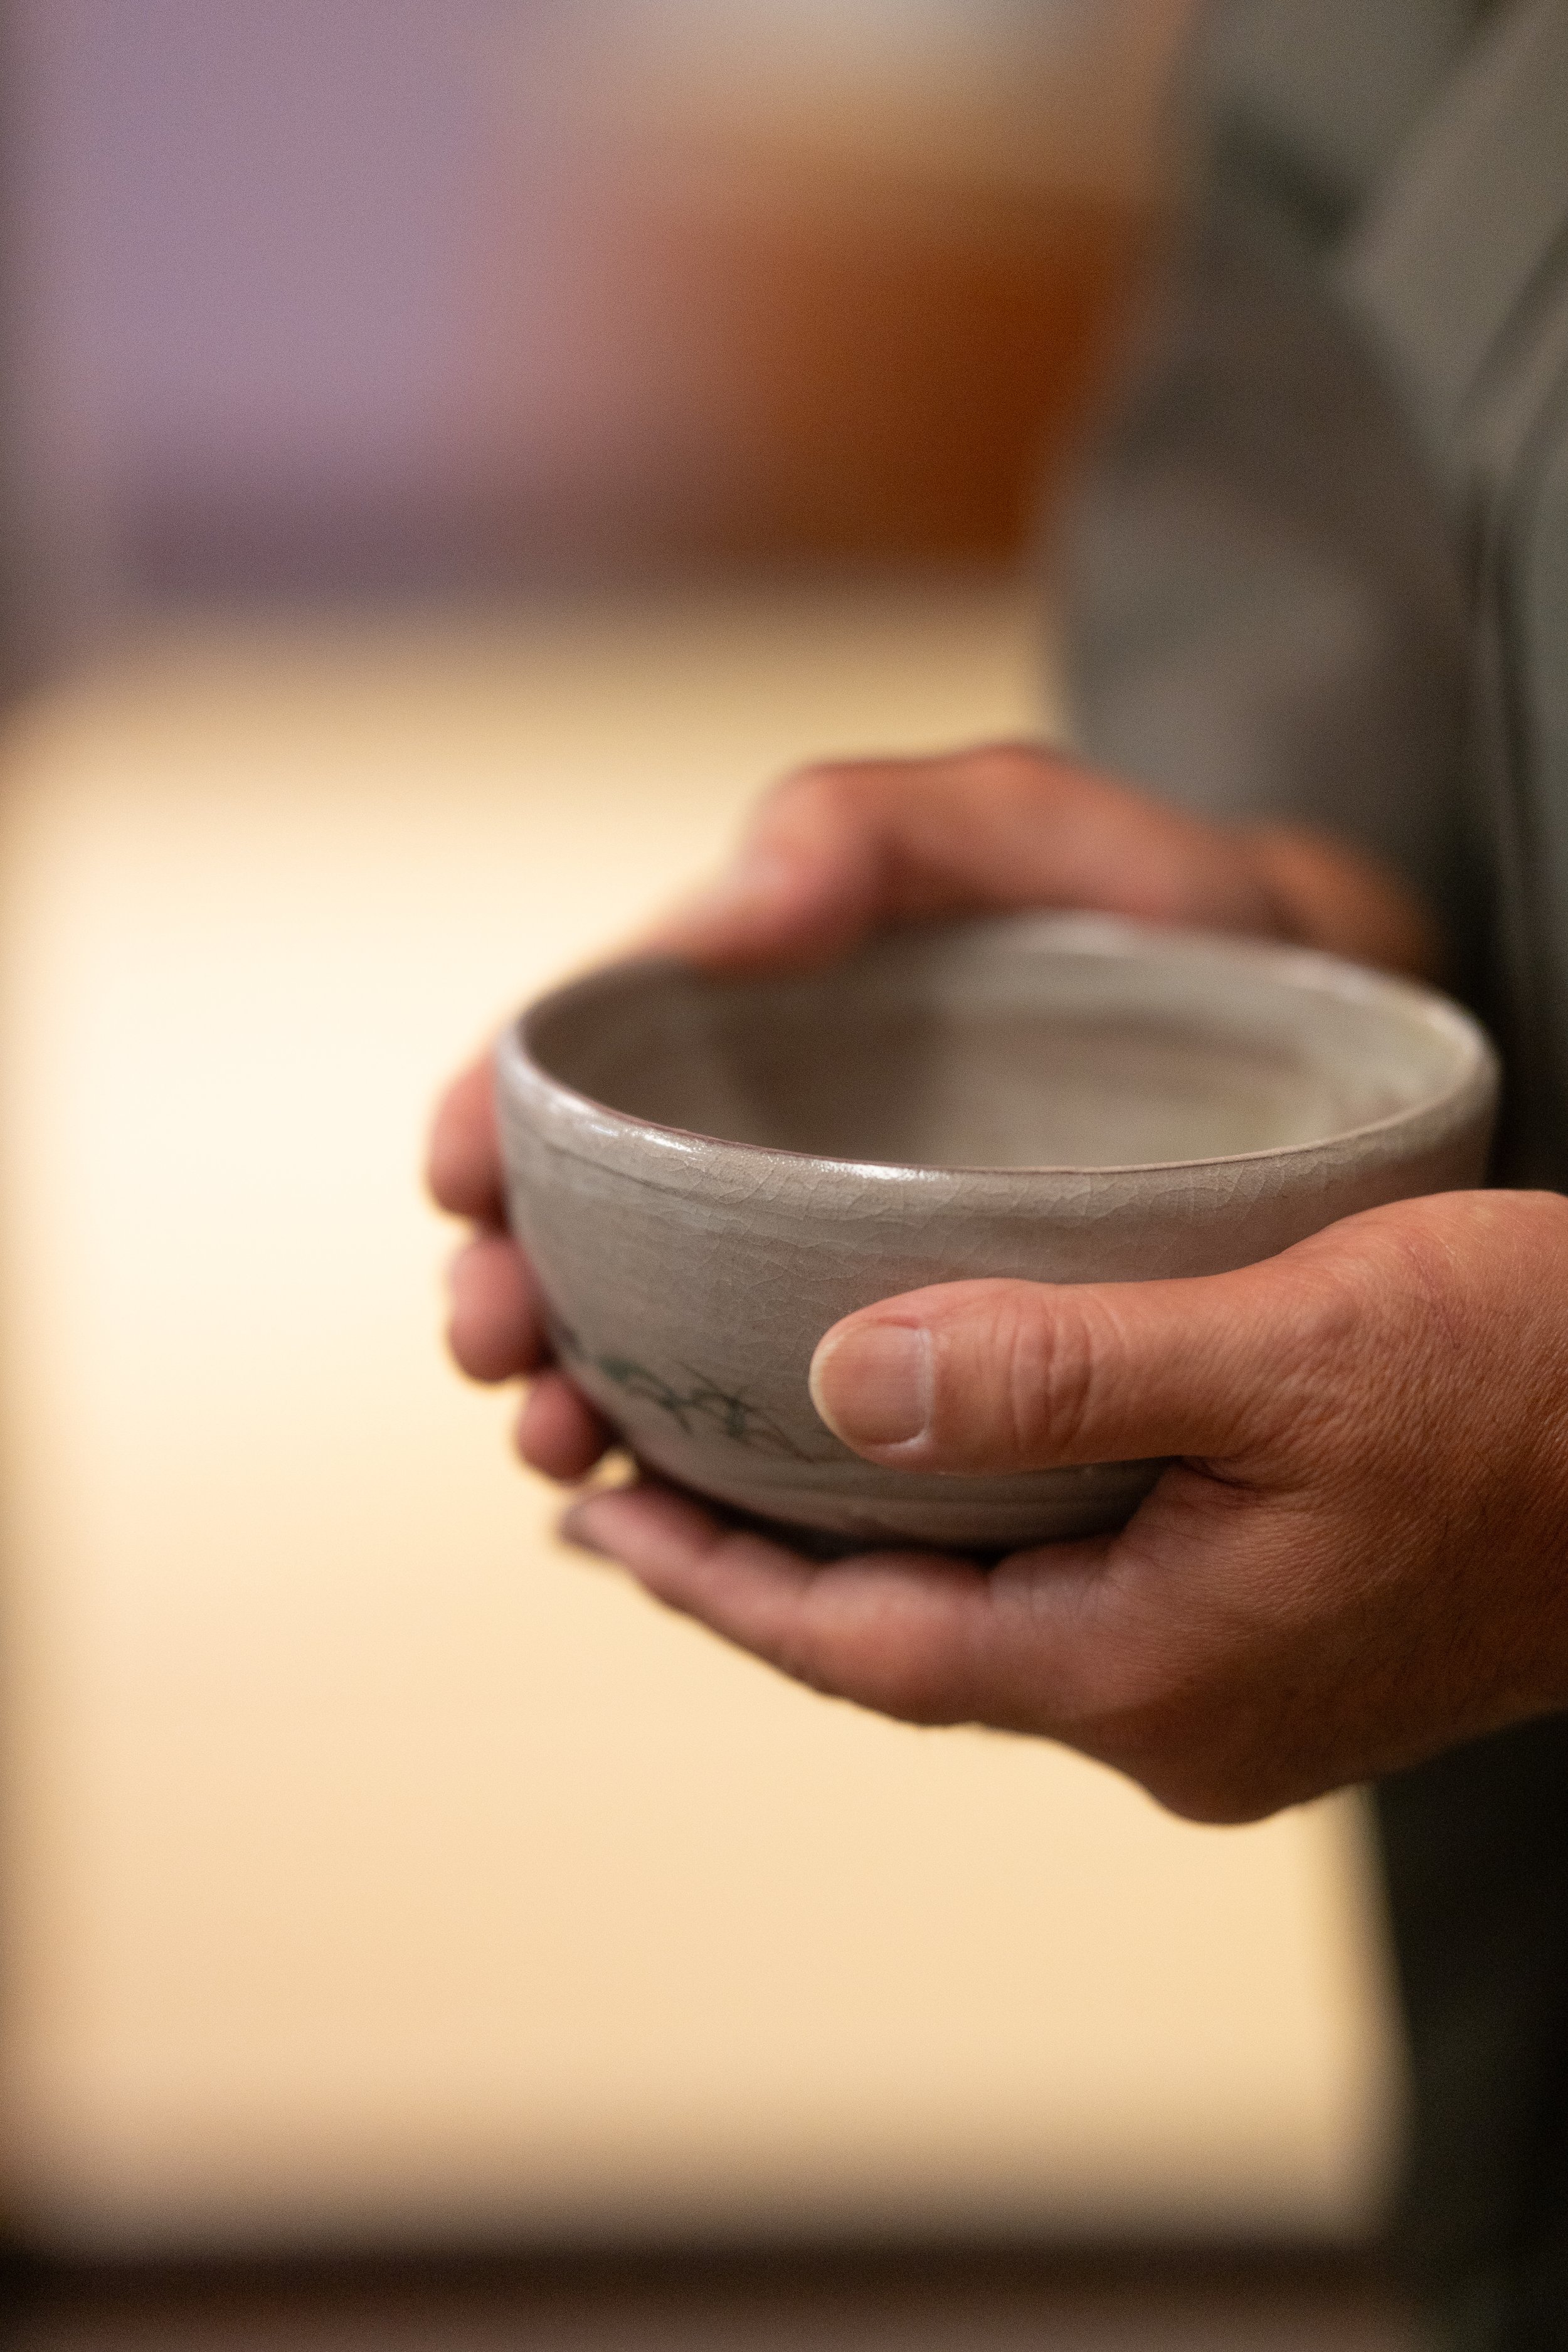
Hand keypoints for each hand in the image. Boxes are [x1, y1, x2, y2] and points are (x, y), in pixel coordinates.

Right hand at [430, 741, 1437, 1477]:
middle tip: (495, 1349)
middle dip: (515, 1284)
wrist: (1318, 1033)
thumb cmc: (1162, 911)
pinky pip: (786, 1411)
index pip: (595, 1057)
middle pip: (601, 1219)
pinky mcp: (924, 1342)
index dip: (495, 1114)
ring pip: (669, 1335)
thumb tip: (723, 917)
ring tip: (560, 1445)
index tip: (449, 1176)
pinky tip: (676, 1513)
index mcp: (776, 1006)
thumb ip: (876, 826)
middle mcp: (788, 1141)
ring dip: (585, 1391)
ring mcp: (844, 1252)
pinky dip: (709, 1461)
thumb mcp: (1030, 825)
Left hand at [562, 1190, 1567, 1822]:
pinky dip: (971, 1530)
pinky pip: (1066, 1593)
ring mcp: (1229, 1686)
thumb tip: (841, 1381)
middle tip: (627, 1478)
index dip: (711, 1581)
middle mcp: (1174, 1713)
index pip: (861, 1647)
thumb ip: (1061, 1370)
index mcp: (1153, 1673)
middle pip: (902, 1646)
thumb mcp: (1294, 1344)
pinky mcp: (1272, 1633)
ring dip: (860, 1550)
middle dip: (756, 1570)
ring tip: (745, 1464)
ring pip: (981, 1619)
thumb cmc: (1538, 1387)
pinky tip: (941, 1459)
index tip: (587, 1513)